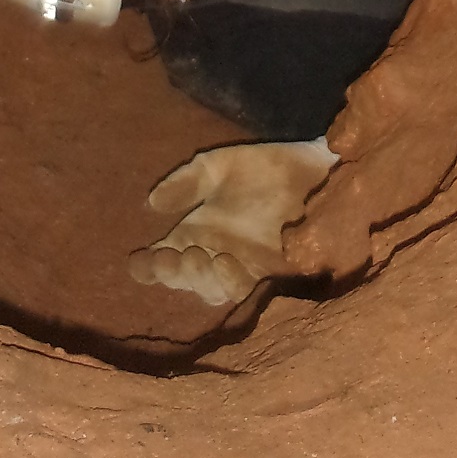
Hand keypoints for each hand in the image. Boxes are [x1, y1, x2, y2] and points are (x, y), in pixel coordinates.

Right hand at [128, 138, 335, 305]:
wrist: (319, 170)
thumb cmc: (268, 168)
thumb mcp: (218, 166)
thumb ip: (187, 182)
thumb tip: (152, 203)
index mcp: (199, 232)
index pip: (166, 260)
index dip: (149, 268)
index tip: (137, 262)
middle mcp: (217, 255)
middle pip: (186, 281)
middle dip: (172, 273)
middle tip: (170, 255)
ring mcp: (244, 267)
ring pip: (211, 291)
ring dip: (198, 279)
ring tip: (194, 256)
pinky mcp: (271, 274)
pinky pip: (245, 290)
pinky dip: (229, 280)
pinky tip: (223, 260)